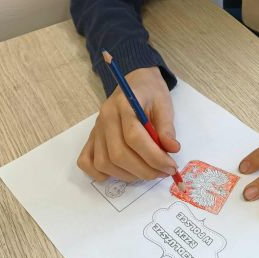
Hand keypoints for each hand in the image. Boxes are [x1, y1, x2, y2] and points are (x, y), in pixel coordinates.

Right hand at [77, 67, 179, 181]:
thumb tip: (172, 149)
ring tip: (148, 172)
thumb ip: (167, 127)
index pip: (134, 137)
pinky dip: (101, 174)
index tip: (170, 166)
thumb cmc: (150, 92)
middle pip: (118, 154)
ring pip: (105, 163)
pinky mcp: (92, 138)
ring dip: (128, 175)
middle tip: (163, 172)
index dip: (154, 157)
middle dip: (144, 170)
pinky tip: (122, 171)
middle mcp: (105, 117)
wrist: (136, 82)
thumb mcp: (164, 104)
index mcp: (124, 104)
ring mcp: (96, 129)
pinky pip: (86, 162)